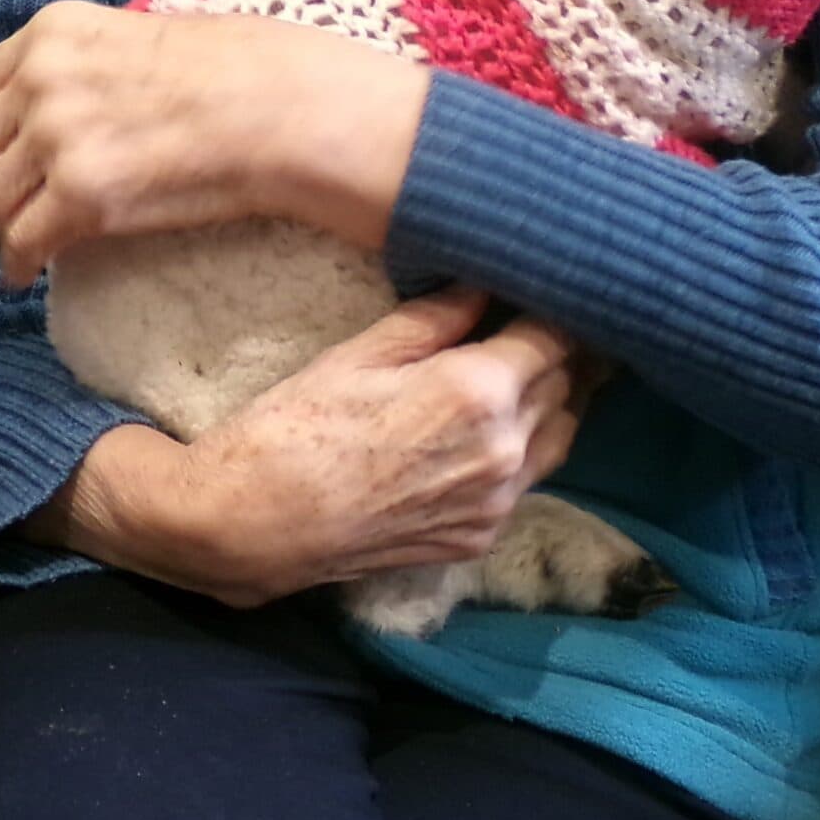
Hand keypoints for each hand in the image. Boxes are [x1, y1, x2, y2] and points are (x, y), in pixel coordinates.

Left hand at [0, 0, 429, 284]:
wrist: (284, 108)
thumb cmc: (245, 68)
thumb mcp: (150, 32)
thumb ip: (95, 59)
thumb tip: (84, 96)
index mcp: (55, 31)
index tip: (9, 152)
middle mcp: (42, 80)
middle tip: (17, 204)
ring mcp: (56, 138)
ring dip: (3, 226)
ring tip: (24, 243)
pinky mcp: (79, 197)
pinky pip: (22, 244)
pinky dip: (19, 265)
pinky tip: (27, 275)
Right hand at [24, 287, 590, 605]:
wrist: (254, 524)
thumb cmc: (298, 425)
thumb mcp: (365, 351)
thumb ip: (439, 316)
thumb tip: (486, 280)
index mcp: (479, 393)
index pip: (555, 337)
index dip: (554, 310)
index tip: (548, 291)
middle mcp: (504, 452)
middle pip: (565, 385)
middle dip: (556, 353)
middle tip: (533, 325)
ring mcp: (495, 503)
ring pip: (559, 437)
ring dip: (551, 403)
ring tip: (527, 373)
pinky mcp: (480, 539)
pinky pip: (526, 484)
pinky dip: (522, 453)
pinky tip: (492, 433)